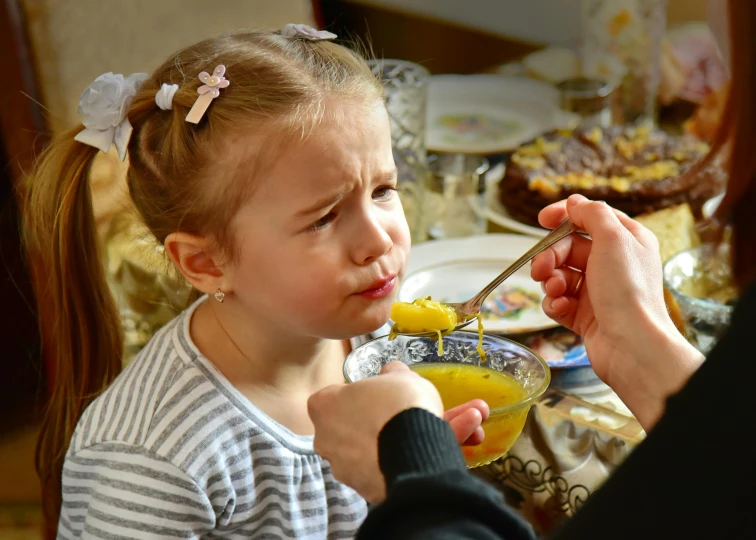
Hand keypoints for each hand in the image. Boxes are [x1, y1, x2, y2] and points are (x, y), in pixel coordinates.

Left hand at [308, 362, 487, 502]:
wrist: (412, 449)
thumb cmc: (397, 404)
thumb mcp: (401, 376)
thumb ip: (394, 374)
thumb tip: (392, 373)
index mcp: (324, 407)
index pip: (337, 396)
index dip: (366, 392)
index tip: (389, 391)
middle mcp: (329, 440)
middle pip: (371, 424)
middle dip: (410, 414)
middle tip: (437, 404)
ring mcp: (349, 468)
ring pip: (393, 444)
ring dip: (432, 430)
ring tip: (473, 419)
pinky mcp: (372, 490)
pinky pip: (401, 463)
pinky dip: (430, 450)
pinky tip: (468, 434)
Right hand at [531, 195, 703, 428]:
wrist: (631, 345)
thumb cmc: (628, 291)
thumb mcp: (614, 239)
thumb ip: (592, 214)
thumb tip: (575, 202)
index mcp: (626, 241)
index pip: (590, 218)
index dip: (565, 216)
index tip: (542, 219)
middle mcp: (613, 264)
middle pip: (568, 248)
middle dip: (550, 256)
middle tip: (541, 267)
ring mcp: (597, 291)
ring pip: (559, 274)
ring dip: (550, 280)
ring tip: (556, 291)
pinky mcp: (584, 315)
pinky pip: (558, 301)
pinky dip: (554, 302)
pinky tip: (559, 307)